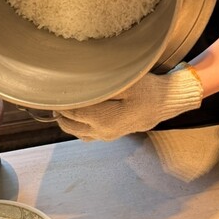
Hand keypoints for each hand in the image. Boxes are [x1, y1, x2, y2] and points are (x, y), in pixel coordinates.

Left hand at [56, 64, 202, 140]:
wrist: (166, 103)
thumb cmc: (148, 90)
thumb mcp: (126, 83)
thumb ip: (101, 87)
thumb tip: (80, 86)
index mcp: (104, 120)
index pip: (72, 112)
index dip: (60, 102)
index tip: (52, 91)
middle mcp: (102, 132)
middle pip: (71, 126)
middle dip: (60, 113)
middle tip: (55, 96)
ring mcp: (107, 136)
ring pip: (78, 132)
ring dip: (68, 120)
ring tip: (64, 103)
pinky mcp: (111, 135)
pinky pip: (87, 134)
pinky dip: (78, 125)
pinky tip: (79, 113)